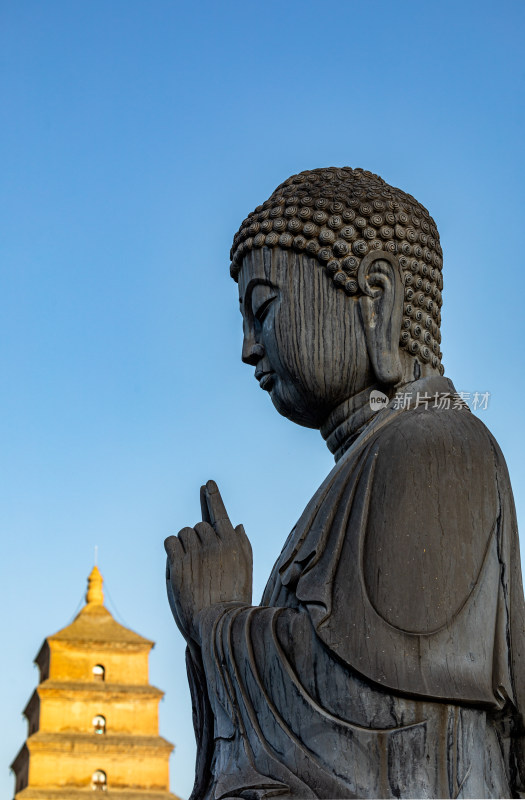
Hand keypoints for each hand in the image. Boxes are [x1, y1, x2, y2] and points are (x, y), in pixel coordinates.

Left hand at [165, 479, 252, 643]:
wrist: (219, 623)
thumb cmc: (234, 598)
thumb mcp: (246, 570)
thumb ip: (243, 545)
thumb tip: (238, 524)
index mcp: (232, 543)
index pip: (220, 513)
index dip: (213, 497)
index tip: (208, 484)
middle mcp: (215, 543)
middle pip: (198, 525)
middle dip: (197, 538)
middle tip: (200, 562)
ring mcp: (196, 552)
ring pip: (183, 533)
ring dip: (183, 544)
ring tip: (190, 567)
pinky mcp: (179, 563)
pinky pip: (170, 542)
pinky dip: (172, 549)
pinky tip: (177, 562)